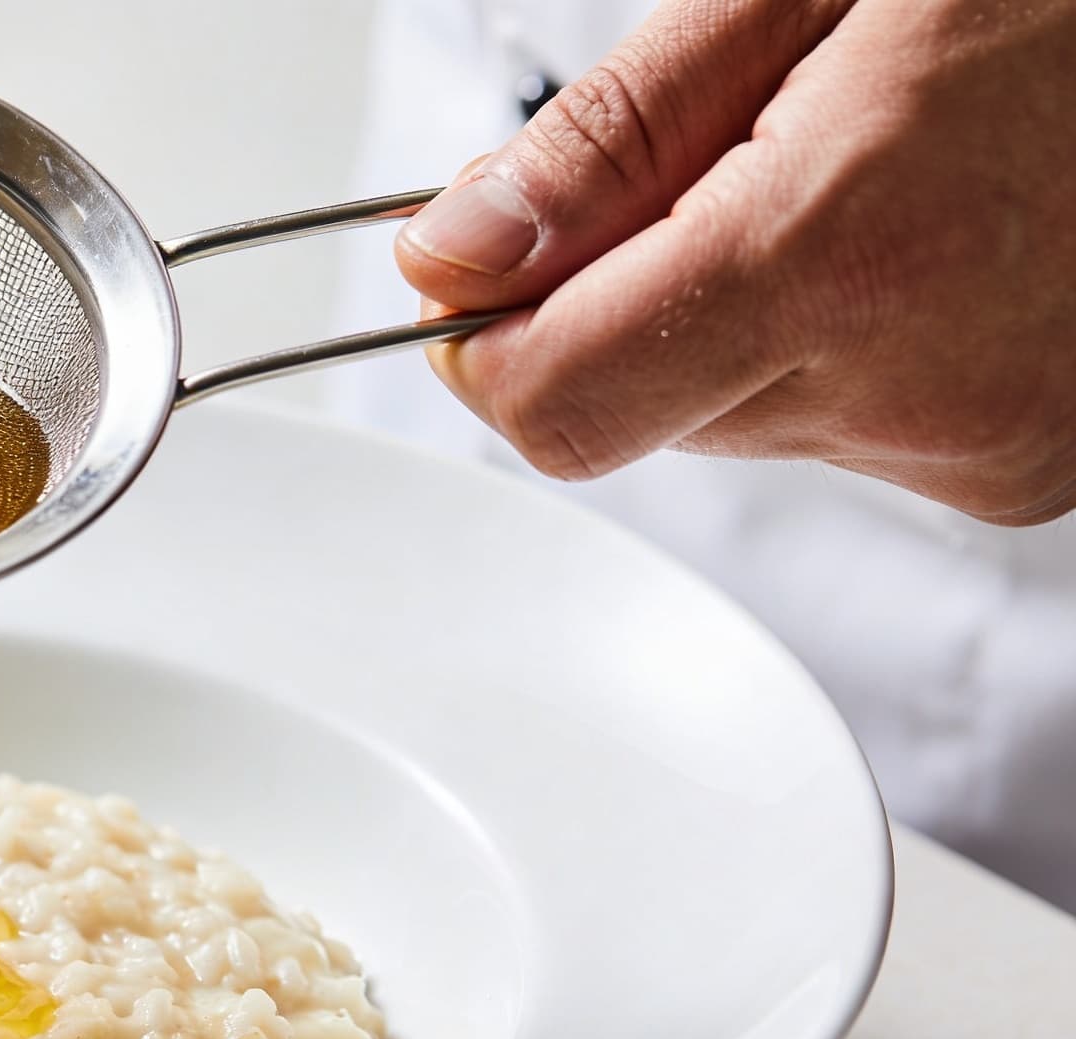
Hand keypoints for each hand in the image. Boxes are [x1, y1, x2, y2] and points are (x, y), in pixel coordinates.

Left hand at [395, 0, 1075, 523]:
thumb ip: (610, 141)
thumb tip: (450, 257)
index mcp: (845, 255)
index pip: (555, 407)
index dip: (488, 337)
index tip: (486, 265)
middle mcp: (922, 388)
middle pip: (636, 415)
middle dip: (628, 297)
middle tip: (730, 155)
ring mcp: (987, 445)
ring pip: (736, 422)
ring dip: (742, 316)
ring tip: (866, 176)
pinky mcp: (1025, 467)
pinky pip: (848, 429)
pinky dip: (842, 343)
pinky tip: (923, 235)